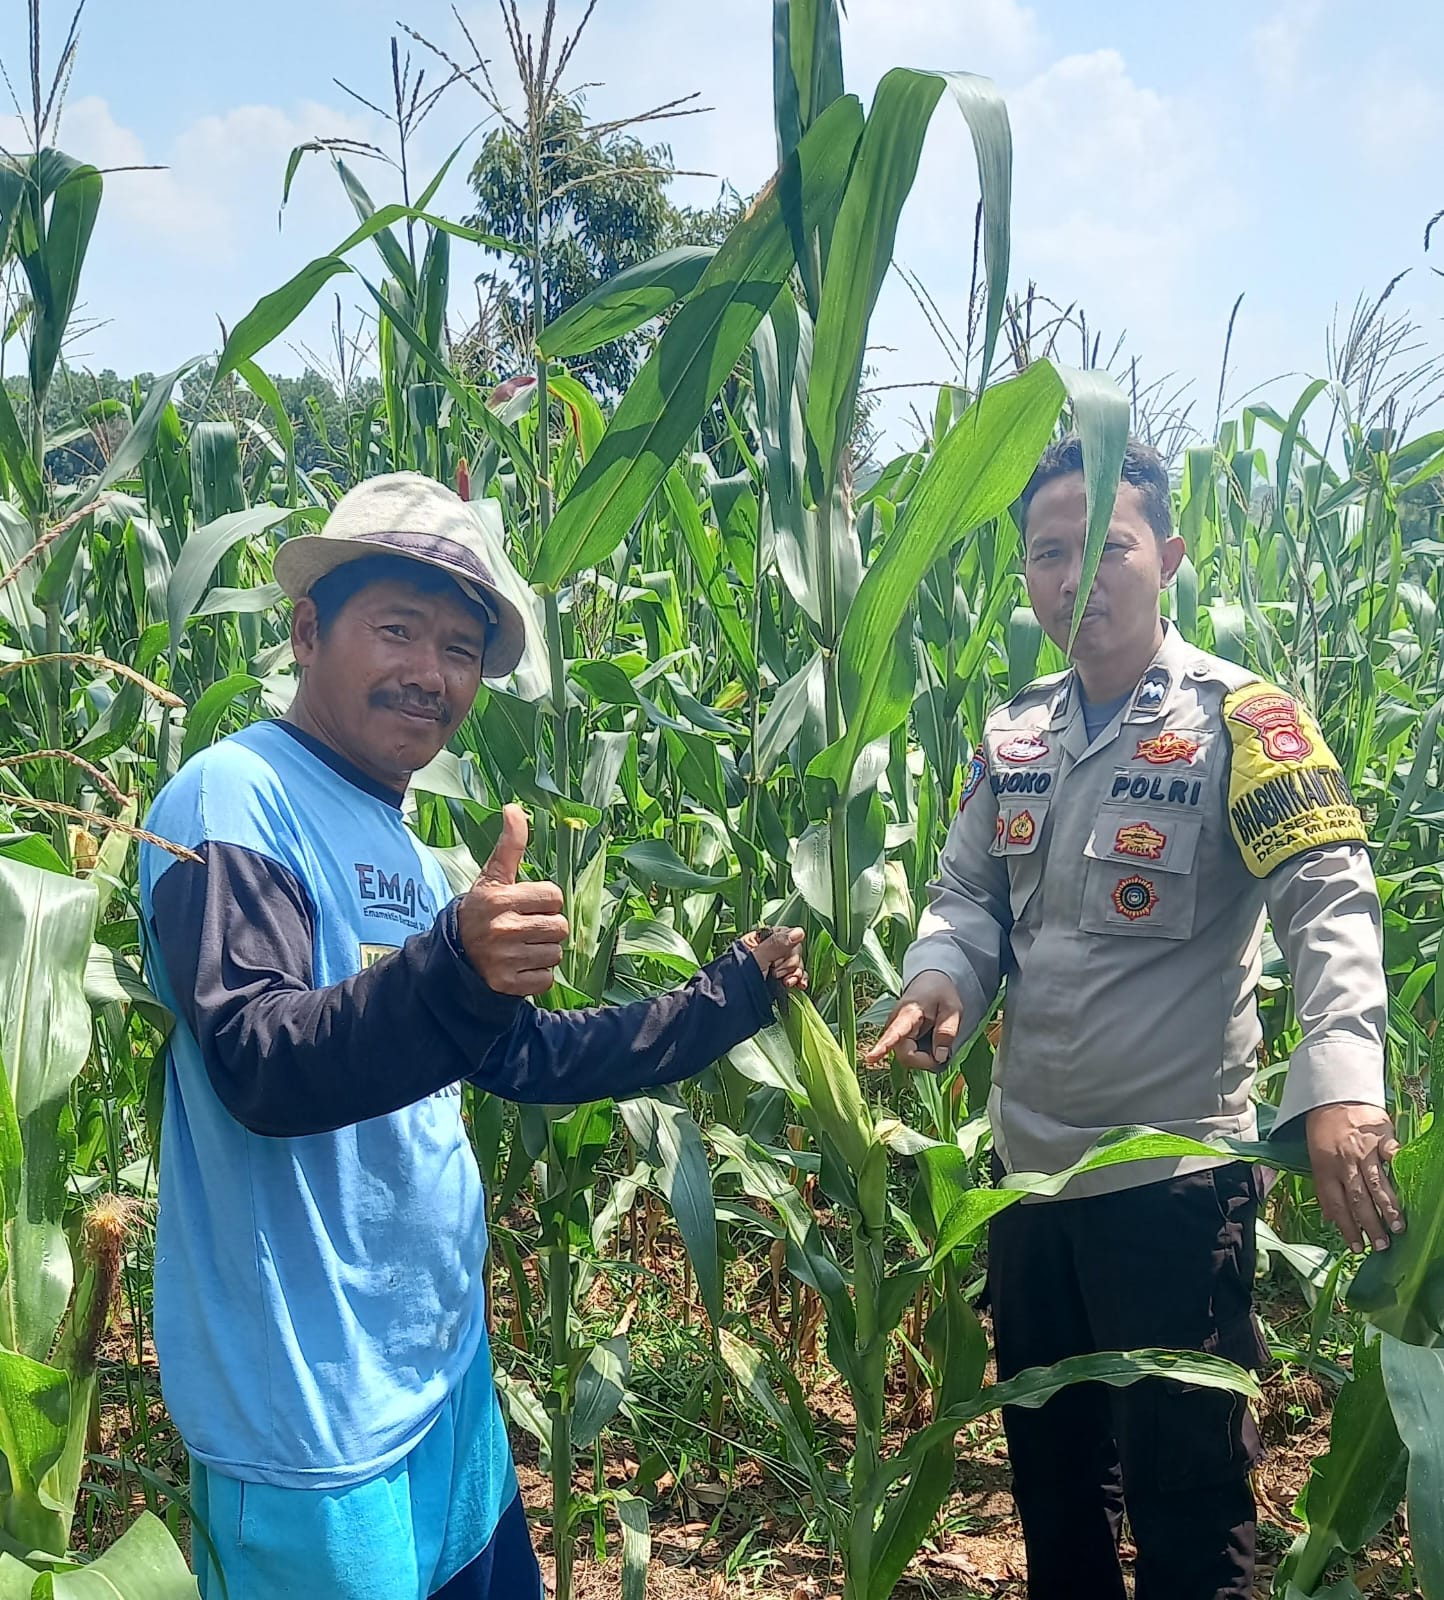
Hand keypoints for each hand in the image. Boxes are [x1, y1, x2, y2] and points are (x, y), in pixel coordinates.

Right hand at [457, 805, 568, 996]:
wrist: (453, 956)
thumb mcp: (492, 878)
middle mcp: (503, 929)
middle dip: (547, 926)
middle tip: (526, 927)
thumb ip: (509, 846)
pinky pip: (546, 978)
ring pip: (555, 953)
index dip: (545, 900)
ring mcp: (505, 958)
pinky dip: (537, 975)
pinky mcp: (508, 984)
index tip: (528, 905)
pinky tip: (519, 966)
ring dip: (543, 951)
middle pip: (559, 926)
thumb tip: (514, 808)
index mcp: (500, 899)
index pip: (554, 896)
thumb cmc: (480, 912)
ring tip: (522, 947)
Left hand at [741, 926, 807, 989]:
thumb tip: (799, 932)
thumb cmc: (739, 978)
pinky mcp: (782, 979)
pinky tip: (800, 985)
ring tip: (786, 982)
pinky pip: (798, 974)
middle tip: (776, 973)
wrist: (735, 1003)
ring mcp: (776, 965)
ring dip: (795, 973)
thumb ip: (776, 944)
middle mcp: (770, 950)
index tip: (778, 960)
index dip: (787, 947)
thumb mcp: (756, 959)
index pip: (786, 935)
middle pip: (794, 950)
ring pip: (797, 963)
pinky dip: (800, 979)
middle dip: (789, 964)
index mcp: (761, 939)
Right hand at [862, 972, 963, 1069]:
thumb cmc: (941, 994)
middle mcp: (895, 1024)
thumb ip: (946, 1032)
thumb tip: (939, 1058)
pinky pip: (907, 1056)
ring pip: (907, 1058)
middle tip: (944, 1052)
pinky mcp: (896, 1038)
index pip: (894, 1033)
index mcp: (908, 1013)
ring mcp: (894, 1032)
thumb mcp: (952, 1010)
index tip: (870, 1057)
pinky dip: (921, 1056)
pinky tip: (930, 1045)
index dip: (883, 1047)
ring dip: (924, 1059)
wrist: (929, 982)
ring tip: (937, 1043)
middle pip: (905, 1055)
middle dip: (925, 1061)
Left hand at [1305, 1101, 1403, 1252]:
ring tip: (1397, 1228)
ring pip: (1377, 1185)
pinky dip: (1399, 1172)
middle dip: (1371, 1226)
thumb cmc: (1324, 1128)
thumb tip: (1329, 1218)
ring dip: (1388, 1209)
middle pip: (1358, 1200)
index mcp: (1324, 1168)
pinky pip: (1393, 1158)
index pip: (1336, 1205)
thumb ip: (1325, 1187)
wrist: (1334, 1095)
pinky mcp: (1381, 1139)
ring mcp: (1364, 1151)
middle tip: (1382, 1245)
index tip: (1357, 1248)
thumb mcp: (1316, 1157)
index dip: (1347, 1228)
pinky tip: (1409, 1189)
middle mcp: (1344, 1163)